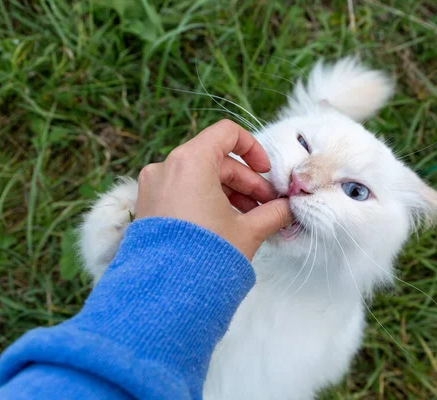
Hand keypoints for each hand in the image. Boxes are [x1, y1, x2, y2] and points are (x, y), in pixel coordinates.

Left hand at [134, 120, 290, 259]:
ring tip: (249, 219)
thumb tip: (288, 208)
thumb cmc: (207, 255)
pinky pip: (183, 192)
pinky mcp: (148, 207)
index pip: (227, 134)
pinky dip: (206, 200)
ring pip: (199, 177)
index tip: (266, 172)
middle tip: (266, 205)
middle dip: (245, 181)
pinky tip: (225, 225)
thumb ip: (273, 212)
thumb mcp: (248, 230)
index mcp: (190, 161)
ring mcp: (153, 187)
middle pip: (216, 159)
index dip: (253, 149)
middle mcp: (166, 167)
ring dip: (228, 193)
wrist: (167, 295)